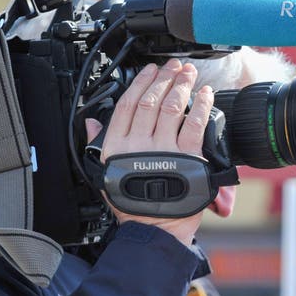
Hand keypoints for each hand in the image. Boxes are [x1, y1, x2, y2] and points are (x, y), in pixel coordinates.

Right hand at [85, 59, 213, 245]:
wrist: (154, 229)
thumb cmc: (132, 205)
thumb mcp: (106, 174)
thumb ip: (99, 143)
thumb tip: (90, 122)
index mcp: (117, 146)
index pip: (126, 105)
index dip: (140, 83)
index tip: (149, 71)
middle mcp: (138, 144)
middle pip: (151, 101)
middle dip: (163, 78)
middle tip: (173, 66)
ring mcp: (163, 150)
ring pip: (172, 108)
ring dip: (181, 86)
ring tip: (187, 73)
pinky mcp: (187, 157)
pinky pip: (194, 125)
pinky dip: (201, 106)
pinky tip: (205, 94)